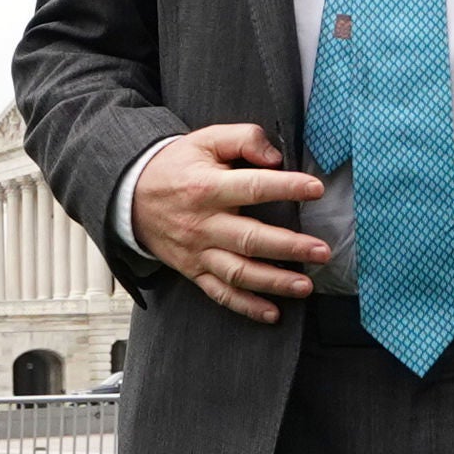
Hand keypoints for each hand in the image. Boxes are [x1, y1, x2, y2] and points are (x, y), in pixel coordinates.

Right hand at [132, 124, 330, 324]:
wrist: (131, 196)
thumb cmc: (178, 166)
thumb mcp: (206, 140)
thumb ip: (243, 139)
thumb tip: (276, 157)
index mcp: (207, 188)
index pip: (253, 187)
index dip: (286, 187)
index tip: (317, 189)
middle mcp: (203, 224)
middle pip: (250, 239)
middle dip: (289, 247)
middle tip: (322, 251)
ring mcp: (197, 252)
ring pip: (238, 273)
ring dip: (274, 282)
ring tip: (306, 286)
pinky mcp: (193, 271)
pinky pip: (220, 294)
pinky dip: (246, 307)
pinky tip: (273, 313)